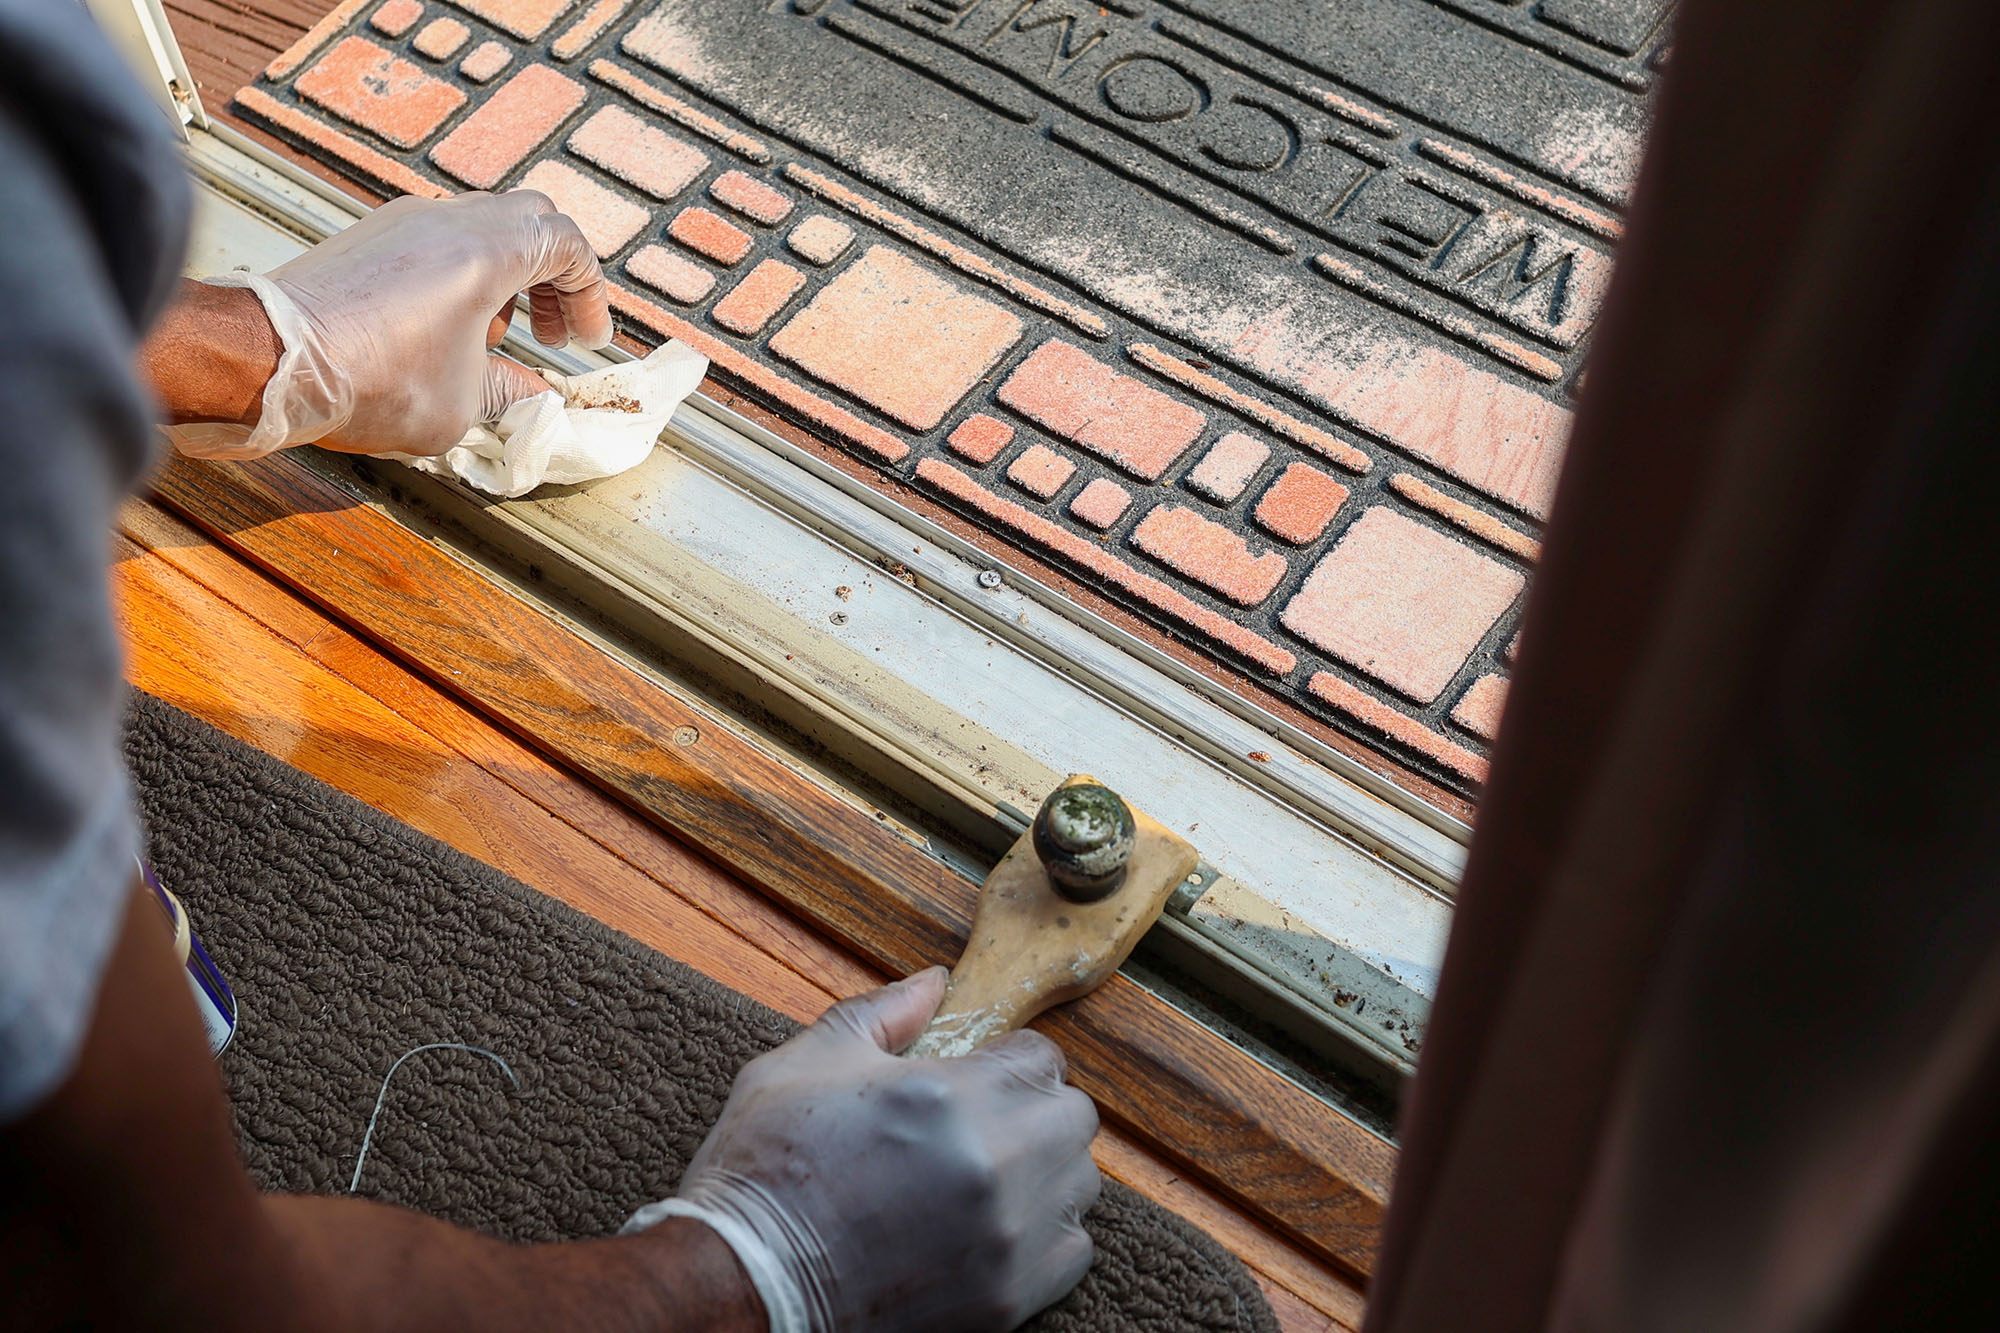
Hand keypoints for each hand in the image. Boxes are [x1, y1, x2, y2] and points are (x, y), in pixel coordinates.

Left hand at [202, 190, 610, 456]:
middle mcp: (446, 221)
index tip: (586, 339)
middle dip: (551, 278)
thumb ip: (511, 394)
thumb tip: (531, 397)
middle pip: (529, 220)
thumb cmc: (364, 377)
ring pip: (481, 226)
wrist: (270, 359)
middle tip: (549, 330)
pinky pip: (436, 239)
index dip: (589, 294)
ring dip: (504, 278)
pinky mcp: (367, 238)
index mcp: (485, 251)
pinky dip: (460, 276)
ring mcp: (402, 222)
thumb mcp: (462, 405)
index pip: (567, 244)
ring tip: (492, 337)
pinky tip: (441, 330)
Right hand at [629, 969, 1100, 1332]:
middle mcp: (996, 1165)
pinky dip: (1045, 1236)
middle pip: (1073, 1117)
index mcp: (949, 1097)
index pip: (1041, 1058)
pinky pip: (1071, 1251)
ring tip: (986, 1177)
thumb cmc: (764, 1174)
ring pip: (1079, 1184)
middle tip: (982, 1124)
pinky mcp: (1009, 1299)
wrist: (744, 1288)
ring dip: (1044, 1171)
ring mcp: (1008, 1238)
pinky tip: (992, 1227)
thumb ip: (881, 1013)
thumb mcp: (805, 1065)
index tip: (978, 1077)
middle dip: (1034, 1110)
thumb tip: (933, 982)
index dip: (1007, 1061)